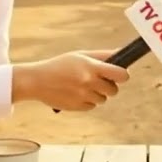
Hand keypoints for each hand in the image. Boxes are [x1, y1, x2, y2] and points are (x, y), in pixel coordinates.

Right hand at [14, 50, 129, 110]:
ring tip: (83, 85)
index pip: (121, 75)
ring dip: (97, 94)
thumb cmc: (61, 65)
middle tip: (98, 80)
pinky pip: (92, 106)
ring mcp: (84, 96)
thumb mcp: (80, 55)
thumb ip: (103, 56)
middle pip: (114, 90)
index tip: (120, 74)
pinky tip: (76, 93)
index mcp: (91, 67)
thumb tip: (122, 54)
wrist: (37, 80)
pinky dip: (87, 101)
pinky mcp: (78, 107)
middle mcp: (89, 83)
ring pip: (103, 99)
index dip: (123, 75)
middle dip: (109, 85)